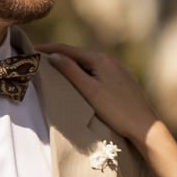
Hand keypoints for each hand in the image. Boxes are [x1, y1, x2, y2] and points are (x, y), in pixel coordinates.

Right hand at [39, 44, 158, 145]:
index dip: (49, 49)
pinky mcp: (124, 81)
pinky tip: (82, 81)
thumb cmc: (116, 110)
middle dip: (60, 56)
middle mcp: (111, 61)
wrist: (144, 127)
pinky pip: (100, 72)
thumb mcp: (89, 90)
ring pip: (90, 64)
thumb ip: (70, 72)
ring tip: (57, 70)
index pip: (69, 50)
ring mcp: (119, 71)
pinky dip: (86, 73)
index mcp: (101, 60)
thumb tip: (54, 56)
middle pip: (80, 55)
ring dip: (73, 65)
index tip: (32, 49)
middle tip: (40, 59)